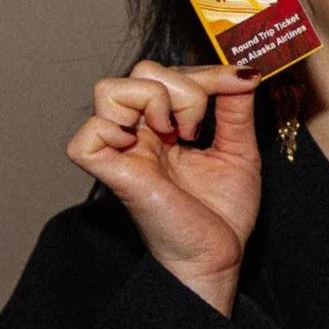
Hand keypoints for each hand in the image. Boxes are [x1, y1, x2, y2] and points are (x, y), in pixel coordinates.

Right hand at [69, 61, 261, 315]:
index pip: (168, 73)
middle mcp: (138, 133)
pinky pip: (86, 136)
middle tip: (201, 128)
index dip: (205, 72)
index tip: (239, 84)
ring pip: (109, 89)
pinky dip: (115, 129)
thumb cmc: (221, 215)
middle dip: (185, 86)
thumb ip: (236, 109)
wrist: (218, 258)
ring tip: (177, 135)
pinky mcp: (110, 174)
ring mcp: (121, 151)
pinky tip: (146, 146)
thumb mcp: (239, 150)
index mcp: (165, 126)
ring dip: (154, 100)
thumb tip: (242, 71)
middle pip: (141, 70)